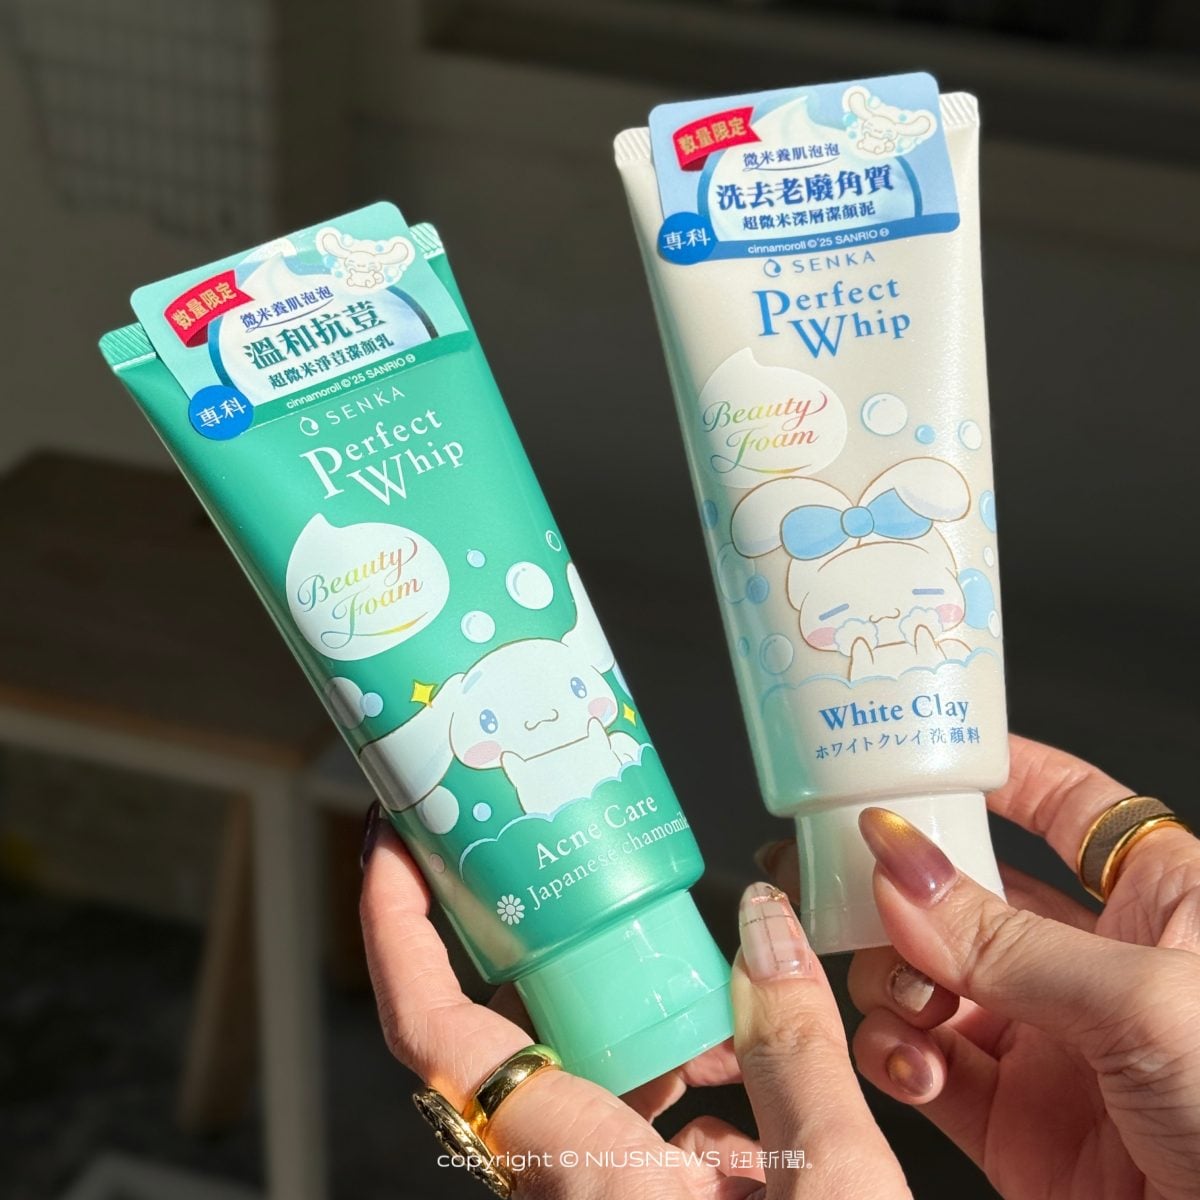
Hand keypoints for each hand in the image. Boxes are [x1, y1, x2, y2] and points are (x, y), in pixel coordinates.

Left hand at [361, 813, 911, 1197]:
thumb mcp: (836, 1187)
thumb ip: (795, 1045)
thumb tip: (763, 923)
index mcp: (587, 1177)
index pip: (438, 1035)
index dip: (395, 932)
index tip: (389, 847)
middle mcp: (563, 1194)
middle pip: (512, 1039)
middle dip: (545, 953)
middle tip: (575, 878)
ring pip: (581, 1084)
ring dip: (640, 1030)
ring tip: (713, 996)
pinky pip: (626, 1134)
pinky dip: (680, 1093)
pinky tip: (745, 1092)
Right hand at [759, 735, 1199, 1199]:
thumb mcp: (1145, 1002)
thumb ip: (1007, 940)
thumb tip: (899, 869)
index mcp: (1163, 904)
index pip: (1070, 807)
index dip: (1000, 774)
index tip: (921, 753)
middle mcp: (1095, 964)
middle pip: (970, 893)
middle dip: (905, 886)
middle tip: (849, 879)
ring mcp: (1047, 1043)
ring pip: (929, 975)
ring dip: (895, 976)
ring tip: (909, 997)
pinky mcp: (1011, 1120)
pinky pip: (921, 1062)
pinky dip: (894, 1053)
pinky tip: (911, 1061)